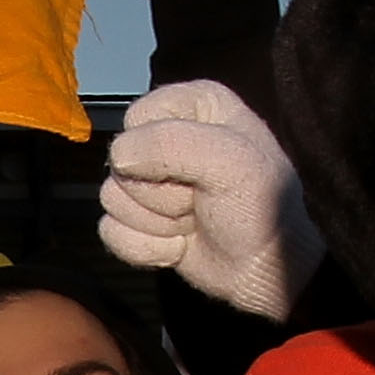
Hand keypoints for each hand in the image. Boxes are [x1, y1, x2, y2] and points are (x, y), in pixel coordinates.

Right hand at [100, 80, 323, 323]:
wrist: (263, 269)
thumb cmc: (259, 209)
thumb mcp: (231, 162)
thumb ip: (173, 143)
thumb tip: (119, 155)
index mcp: (193, 105)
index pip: (137, 117)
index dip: (160, 149)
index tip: (202, 169)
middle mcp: (167, 135)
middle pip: (121, 161)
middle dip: (162, 193)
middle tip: (201, 200)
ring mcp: (148, 180)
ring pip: (112, 198)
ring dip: (158, 222)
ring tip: (194, 220)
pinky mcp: (137, 219)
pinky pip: (110, 231)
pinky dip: (148, 248)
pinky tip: (180, 244)